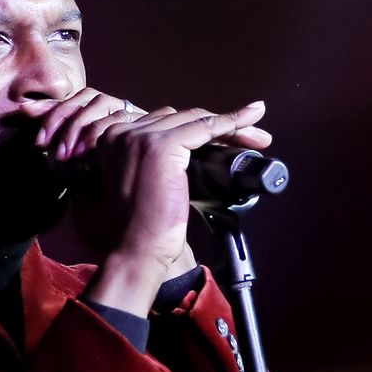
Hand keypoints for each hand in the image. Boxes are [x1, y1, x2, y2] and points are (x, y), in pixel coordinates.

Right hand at [51, 97, 271, 314]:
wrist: (134, 252)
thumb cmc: (138, 230)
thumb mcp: (141, 186)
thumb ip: (154, 164)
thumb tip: (189, 156)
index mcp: (113, 140)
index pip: (164, 124)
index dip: (197, 129)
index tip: (224, 141)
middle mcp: (122, 131)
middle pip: (180, 118)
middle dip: (217, 126)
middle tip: (251, 138)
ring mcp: (140, 137)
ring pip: (194, 120)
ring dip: (231, 125)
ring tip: (258, 136)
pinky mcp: (160, 147)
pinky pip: (204, 127)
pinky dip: (231, 123)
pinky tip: (250, 121)